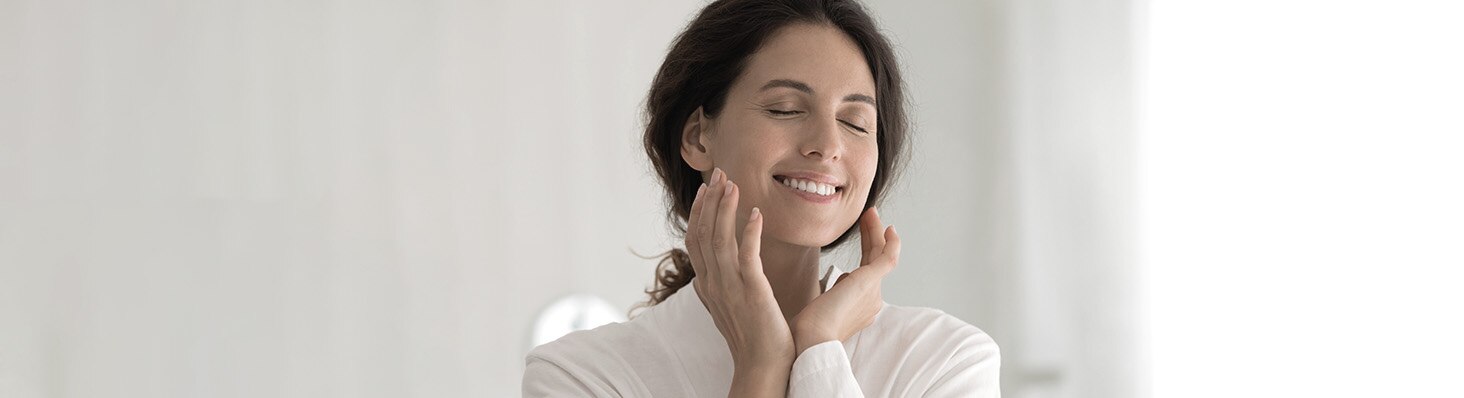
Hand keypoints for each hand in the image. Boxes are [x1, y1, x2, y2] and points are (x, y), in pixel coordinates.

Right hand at [685, 168, 794, 386]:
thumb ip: (716, 290)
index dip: (700, 212)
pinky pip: (747, 255)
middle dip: (710, 201)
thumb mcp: (727, 310)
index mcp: (708, 286)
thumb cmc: (752, 340)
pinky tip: (757, 213)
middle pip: (703, 233)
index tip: (708, 189)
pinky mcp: (751, 292)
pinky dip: (750, 232)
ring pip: (720, 239)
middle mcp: (713, 284)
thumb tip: (705, 278)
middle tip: (721, 174)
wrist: (762, 368)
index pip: (695, 241)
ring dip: (726, 208)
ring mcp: (730, 288)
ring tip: (734, 183)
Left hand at [791, 207, 900, 354]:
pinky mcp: (870, 282)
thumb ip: (832, 294)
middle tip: (868, 217)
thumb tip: (841, 279)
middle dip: (871, 237)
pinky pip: (888, 258)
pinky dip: (891, 243)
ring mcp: (873, 291)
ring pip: (879, 255)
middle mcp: (871, 299)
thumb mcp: (820, 308)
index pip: (866, 273)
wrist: (812, 341)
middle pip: (874, 261)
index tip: (862, 237)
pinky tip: (888, 227)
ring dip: (875, 232)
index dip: (866, 252)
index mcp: (860, 307)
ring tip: (870, 213)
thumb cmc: (807, 332)